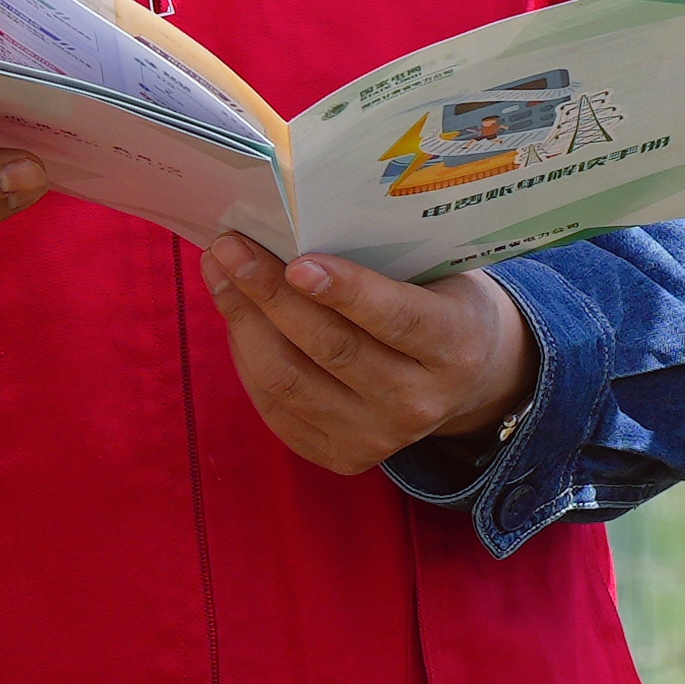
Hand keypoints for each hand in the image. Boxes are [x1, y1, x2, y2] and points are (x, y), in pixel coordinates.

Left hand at [198, 229, 534, 476]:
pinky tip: (237, 317)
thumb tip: (291, 226)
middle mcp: (419, 401)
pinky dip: (247, 356)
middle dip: (269, 293)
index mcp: (454, 346)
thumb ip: (382, 258)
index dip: (345, 291)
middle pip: (330, 348)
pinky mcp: (341, 456)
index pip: (396, 318)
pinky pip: (276, 406)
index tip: (296, 262)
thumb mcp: (438, 272)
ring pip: (290, 380)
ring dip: (243, 321)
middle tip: (230, 247)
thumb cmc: (438, 301)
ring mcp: (378, 437)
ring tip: (219, 272)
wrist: (465, 379)